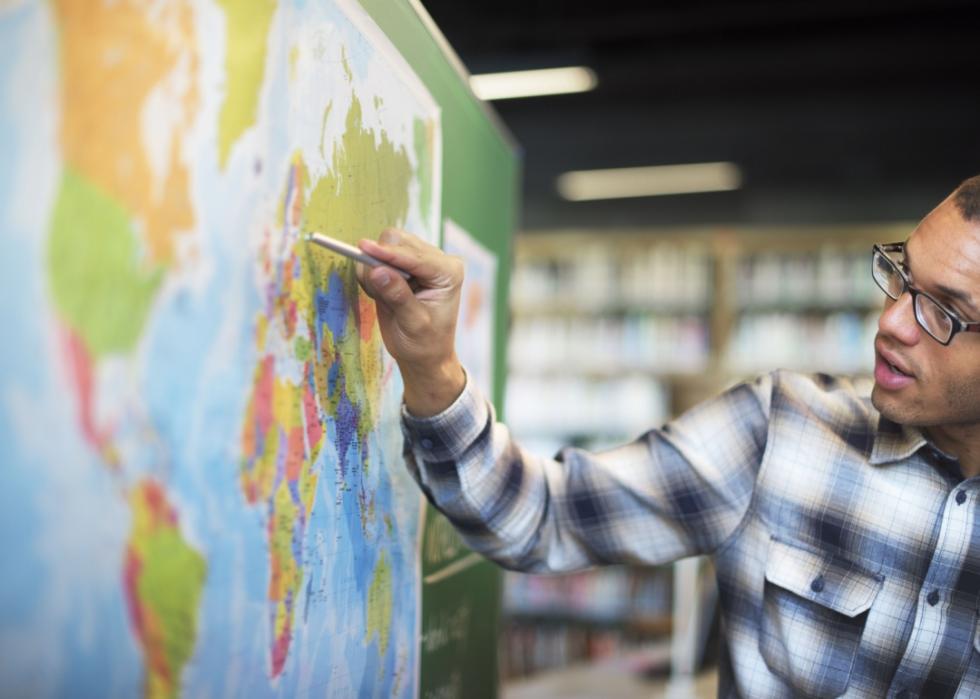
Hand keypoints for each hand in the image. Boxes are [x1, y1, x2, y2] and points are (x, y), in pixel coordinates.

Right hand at [356, 228, 466, 416]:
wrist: (425, 355)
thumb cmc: (425, 344)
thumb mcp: (413, 324)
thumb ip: (398, 296)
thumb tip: (377, 271)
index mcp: (448, 272)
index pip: (414, 256)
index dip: (387, 253)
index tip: (363, 248)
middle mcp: (438, 260)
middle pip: (398, 241)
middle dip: (380, 260)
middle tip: (375, 291)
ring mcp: (420, 259)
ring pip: (387, 244)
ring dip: (375, 266)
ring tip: (383, 298)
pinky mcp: (405, 264)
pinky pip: (379, 256)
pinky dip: (373, 272)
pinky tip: (381, 294)